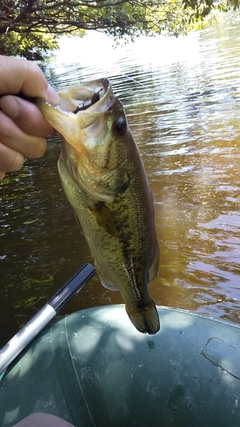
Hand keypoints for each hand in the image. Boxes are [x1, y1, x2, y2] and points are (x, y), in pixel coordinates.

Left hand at [0, 55, 59, 179]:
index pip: (46, 124)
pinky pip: (0, 174)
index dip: (31, 117)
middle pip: (38, 146)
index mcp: (18, 107)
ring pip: (18, 161)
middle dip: (11, 129)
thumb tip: (56, 101)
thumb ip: (31, 77)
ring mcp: (1, 152)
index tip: (6, 103)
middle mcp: (13, 130)